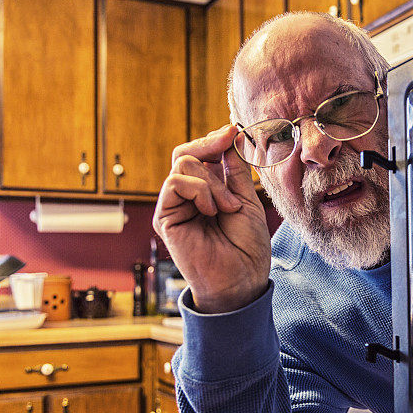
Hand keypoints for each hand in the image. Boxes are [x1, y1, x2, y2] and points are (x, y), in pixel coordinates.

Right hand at [153, 125, 271, 312]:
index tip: (234, 132)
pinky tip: (212, 210)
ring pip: (183, 164)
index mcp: (208, 191)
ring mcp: (175, 206)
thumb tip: (230, 137)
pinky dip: (199, 190)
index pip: (201, 154)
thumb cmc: (247, 247)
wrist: (241, 280)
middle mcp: (188, 197)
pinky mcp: (165, 217)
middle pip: (185, 152)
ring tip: (227, 207)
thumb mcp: (247, 201)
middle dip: (208, 143)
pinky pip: (175, 183)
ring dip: (212, 181)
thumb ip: (235, 172)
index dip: (215, 140)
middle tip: (228, 141)